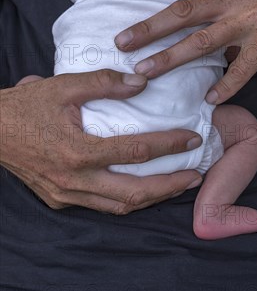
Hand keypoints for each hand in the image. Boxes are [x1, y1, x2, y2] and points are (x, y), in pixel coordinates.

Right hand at [0, 70, 201, 213]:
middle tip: (195, 176)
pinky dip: (126, 200)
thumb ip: (104, 83)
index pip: (136, 152)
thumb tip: (141, 83)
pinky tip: (141, 189)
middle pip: (134, 193)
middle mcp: (74, 180)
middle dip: (169, 186)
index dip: (168, 145)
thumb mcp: (63, 86)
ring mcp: (66, 195)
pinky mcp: (59, 200)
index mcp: (77, 151)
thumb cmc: (25, 106)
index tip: (192, 138)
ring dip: (151, 198)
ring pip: (119, 207)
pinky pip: (100, 205)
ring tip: (177, 186)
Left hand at [114, 0, 256, 103]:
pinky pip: (241, 71)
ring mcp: (251, 21)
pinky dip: (225, 86)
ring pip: (202, 42)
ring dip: (170, 58)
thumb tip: (198, 15)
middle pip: (182, 11)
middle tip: (120, 42)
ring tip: (144, 73)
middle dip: (148, 27)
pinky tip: (210, 100)